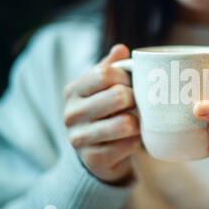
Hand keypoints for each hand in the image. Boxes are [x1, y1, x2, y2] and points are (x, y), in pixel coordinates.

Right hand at [63, 44, 139, 184]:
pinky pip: (127, 145)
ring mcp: (79, 138)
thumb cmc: (106, 112)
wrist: (98, 153)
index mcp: (74, 90)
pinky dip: (136, 142)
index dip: (126, 77)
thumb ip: (111, 67)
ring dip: (138, 122)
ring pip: (124, 124)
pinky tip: (131, 140)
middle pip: (118, 97)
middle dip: (136, 100)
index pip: (104, 74)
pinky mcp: (92, 159)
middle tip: (137, 105)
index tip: (131, 84)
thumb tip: (120, 49)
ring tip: (137, 122)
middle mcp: (71, 113)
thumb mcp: (105, 87)